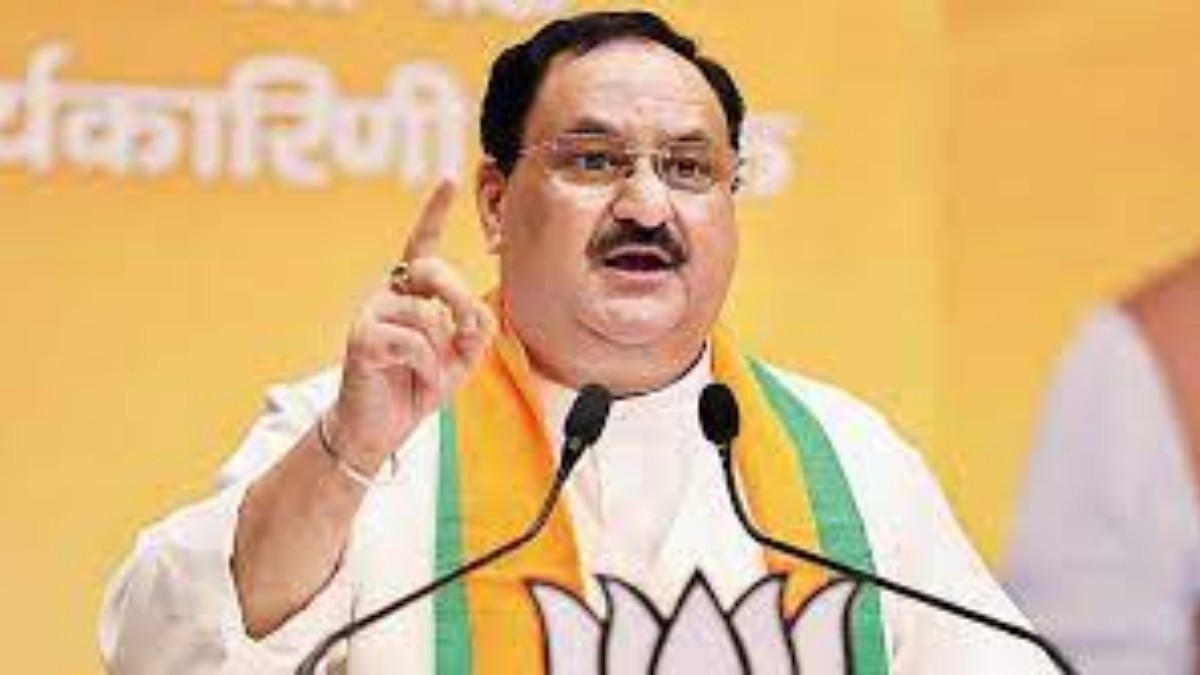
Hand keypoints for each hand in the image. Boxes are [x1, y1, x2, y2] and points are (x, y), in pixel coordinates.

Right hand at [327, 180, 496, 472]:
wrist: (380, 428)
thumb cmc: (416, 386)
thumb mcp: (460, 358)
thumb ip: (475, 330)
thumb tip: (473, 314)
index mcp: (411, 292)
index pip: (422, 244)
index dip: (434, 210)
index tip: (450, 176)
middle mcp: (388, 294)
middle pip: (434, 271)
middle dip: (460, 299)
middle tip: (468, 332)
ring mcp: (371, 313)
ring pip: (427, 315)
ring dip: (441, 355)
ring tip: (430, 375)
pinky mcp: (362, 338)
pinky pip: (413, 342)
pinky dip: (428, 368)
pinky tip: (417, 382)